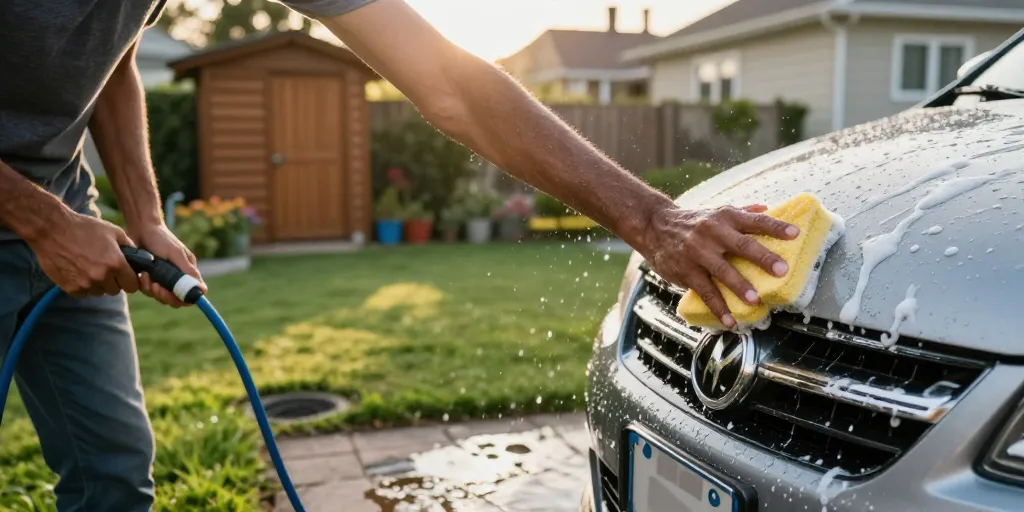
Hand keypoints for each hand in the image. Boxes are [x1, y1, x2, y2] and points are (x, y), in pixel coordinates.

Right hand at [29, 213, 139, 297]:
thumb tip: (139, 258)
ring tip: (90, 267)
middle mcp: (102, 277)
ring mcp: (85, 284)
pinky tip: (78, 270)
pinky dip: (83, 286)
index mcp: (116, 264)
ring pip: (99, 292)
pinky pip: (83, 293)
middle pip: (116, 290)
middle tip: (106, 268)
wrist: (52, 230)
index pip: (132, 286)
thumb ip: (129, 246)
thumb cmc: (84, 228)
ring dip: (98, 284)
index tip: (125, 275)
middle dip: (114, 281)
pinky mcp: (70, 288)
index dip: (130, 280)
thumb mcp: (113, 231)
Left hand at [130, 223, 205, 307]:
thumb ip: (187, 271)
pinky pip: (148, 291)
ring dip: (152, 290)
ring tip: (146, 276)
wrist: (140, 228)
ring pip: (161, 296)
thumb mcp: (176, 254)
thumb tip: (202, 289)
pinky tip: (141, 275)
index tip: (174, 294)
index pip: (192, 293)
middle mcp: (176, 277)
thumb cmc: (161, 238)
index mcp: (187, 271)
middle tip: (156, 286)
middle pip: (176, 299)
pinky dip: (144, 285)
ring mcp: (162, 279)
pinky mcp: (149, 279)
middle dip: (165, 296)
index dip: (185, 298)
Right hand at [642, 204, 799, 327]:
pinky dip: (718, 308)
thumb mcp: (716, 211)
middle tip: (781, 270)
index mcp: (725, 218)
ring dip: (739, 286)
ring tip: (754, 300)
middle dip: (762, 258)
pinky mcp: (686, 271)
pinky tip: (730, 321)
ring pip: (722, 270)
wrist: (655, 226)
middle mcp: (713, 233)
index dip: (776, 227)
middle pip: (742, 245)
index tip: (795, 234)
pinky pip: (705, 291)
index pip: (755, 221)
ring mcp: (698, 253)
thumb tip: (767, 208)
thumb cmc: (693, 221)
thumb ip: (742, 212)